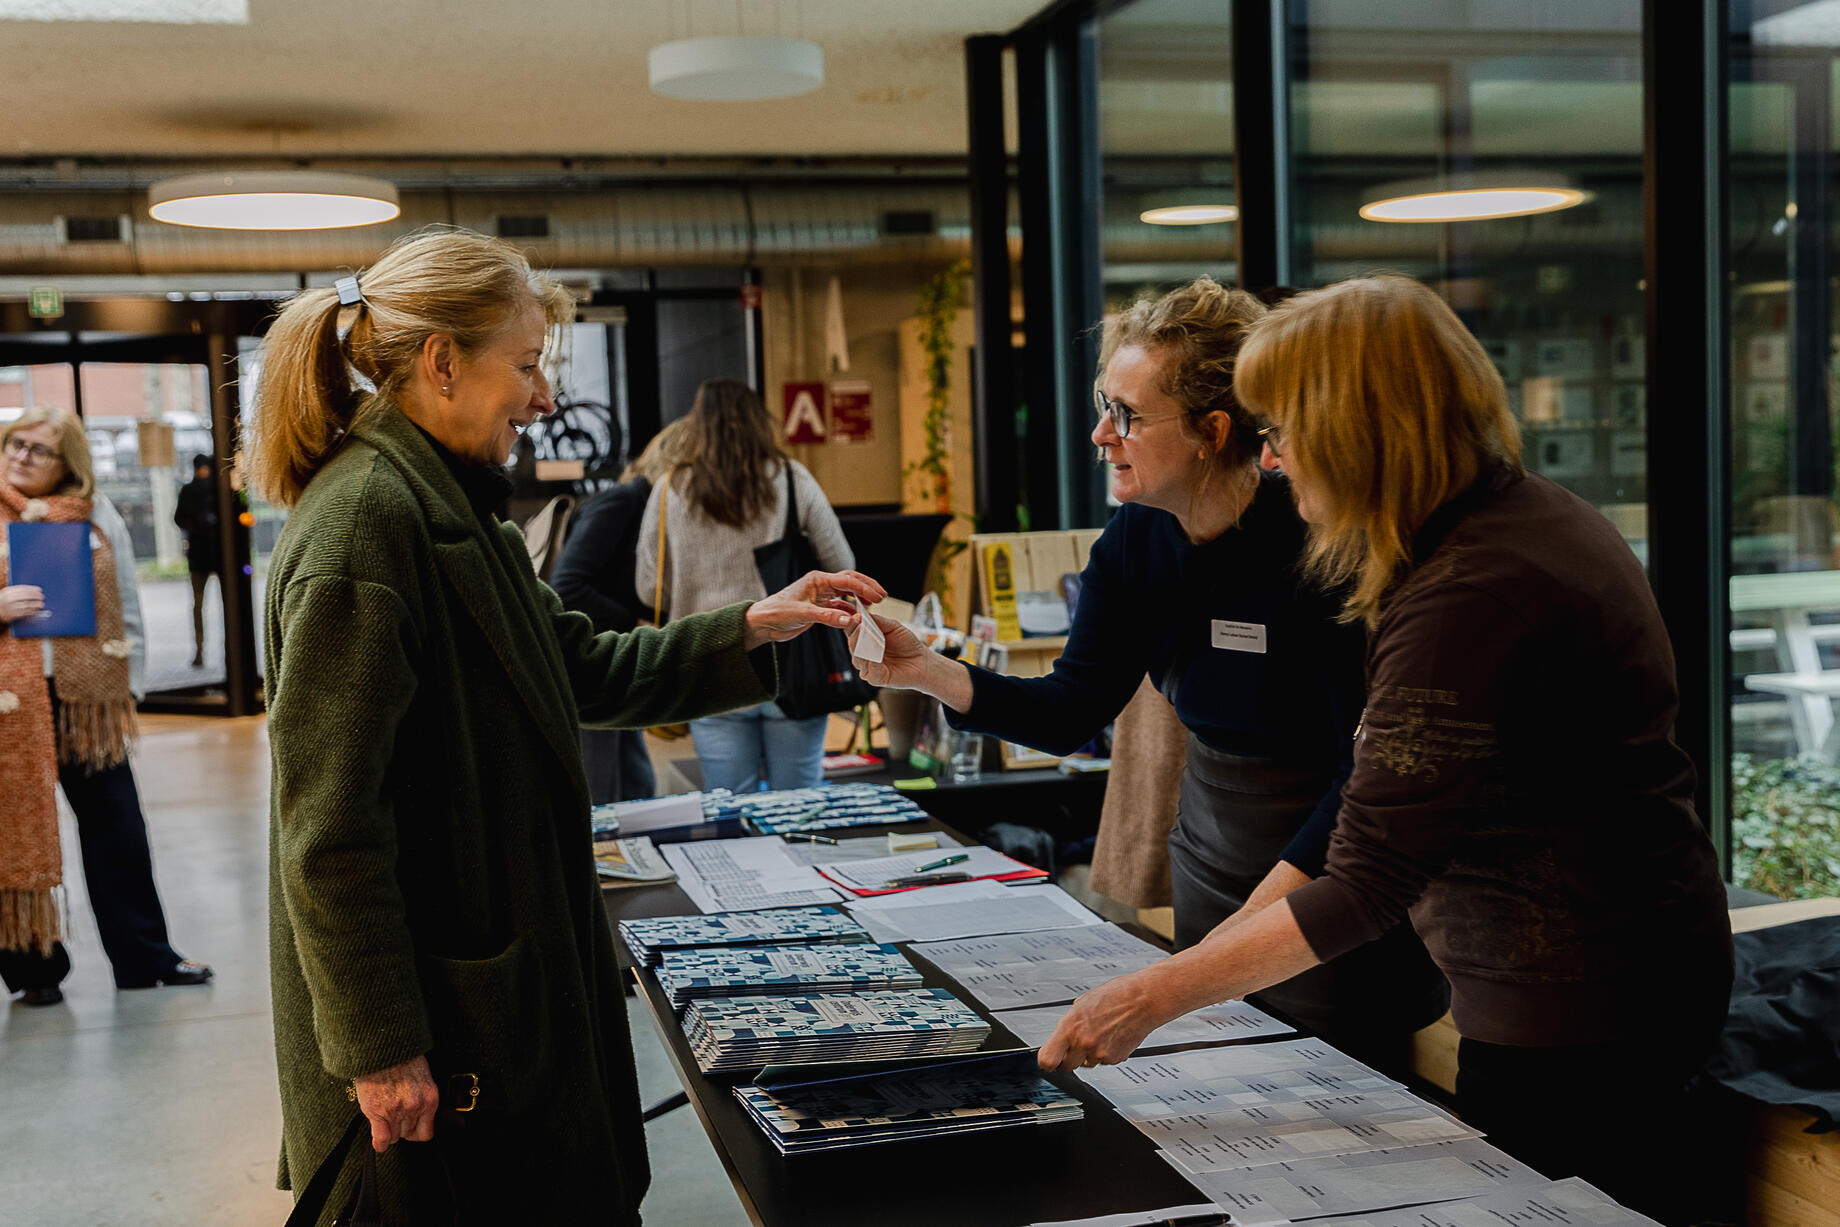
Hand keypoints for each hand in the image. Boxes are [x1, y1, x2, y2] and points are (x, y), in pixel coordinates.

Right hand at [0, 585, 43, 624]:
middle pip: (26, 595)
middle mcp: (9, 598)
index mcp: (8, 591)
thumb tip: (34, 589)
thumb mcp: (7, 593)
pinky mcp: (12, 615)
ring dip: (36, 604)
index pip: (22, 588)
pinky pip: (24, 613)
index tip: (39, 590)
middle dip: (36, 596)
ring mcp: (10, 607)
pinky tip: (36, 611)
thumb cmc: (4, 601)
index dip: (32, 589)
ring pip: (26, 604)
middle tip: (42, 597)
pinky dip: (31, 611)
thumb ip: (18, 590)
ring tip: (41, 604)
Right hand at [352, 1055, 439, 1151]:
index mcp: (429, 1098)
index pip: (426, 1133)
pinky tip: (378, 1139)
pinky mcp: (378, 1112)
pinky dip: (379, 1142)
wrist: (383, 1048)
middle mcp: (415, 1107)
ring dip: (389, 1130)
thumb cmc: (401, 1059)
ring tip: (384, 1115)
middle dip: (401, 1128)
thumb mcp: (422, 1078)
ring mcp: (397, 1111)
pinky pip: (381, 1140)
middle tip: (394, 1116)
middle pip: (408, 1134)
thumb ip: (421, 1099)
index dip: (416, 1131)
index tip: (410, 1127)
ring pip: (394, 1137)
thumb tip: (418, 1117)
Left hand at [743, 570, 886, 651]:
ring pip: (847, 593)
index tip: (878, 596)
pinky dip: (851, 609)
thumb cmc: (777, 613)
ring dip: (861, 597)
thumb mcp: (803, 614)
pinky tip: (859, 616)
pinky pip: (841, 605)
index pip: (847, 580)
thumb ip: (828, 617)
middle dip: (867, 587)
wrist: (764, 623)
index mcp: (817, 580)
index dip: (864, 587)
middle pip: (850, 581)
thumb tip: (851, 619)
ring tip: (874, 605)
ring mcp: (821, 595)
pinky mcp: (820, 607)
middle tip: (882, 596)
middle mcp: (821, 585)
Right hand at [851, 614, 974, 711]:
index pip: (852, 632)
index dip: (851, 623)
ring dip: (863, 646)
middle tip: (857, 623)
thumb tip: (862, 614)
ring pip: (859, 658)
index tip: (853, 615)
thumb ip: (877, 621)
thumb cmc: (907, 644)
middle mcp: (862, 656)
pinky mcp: (876, 679)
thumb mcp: (893, 627)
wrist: (922, 661)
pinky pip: (870, 670)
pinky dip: (872, 661)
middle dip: (855, 633)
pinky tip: (874, 654)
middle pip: (853, 645)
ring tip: (867, 635)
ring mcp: (868, 668)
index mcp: (864, 643)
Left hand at [1036, 969, 1162, 1072]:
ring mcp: (1099, 1053)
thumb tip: (1062, 1038)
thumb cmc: (1115, 996)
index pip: (1047, 1059)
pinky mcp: (1115, 1059)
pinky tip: (1112, 1036)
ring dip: (1089, 1054)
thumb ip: (1070, 1024)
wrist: (1143, 1000)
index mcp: (1070, 1027)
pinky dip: (1106, 1053)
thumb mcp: (1082, 1003)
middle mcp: (1083, 1043)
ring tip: (1101, 1033)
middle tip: (1078, 1045)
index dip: (1048, 1062)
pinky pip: (1103, 1062)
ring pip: (1086, 1064)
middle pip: (1066, 1067)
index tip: (1050, 1060)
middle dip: (1070, 1058)